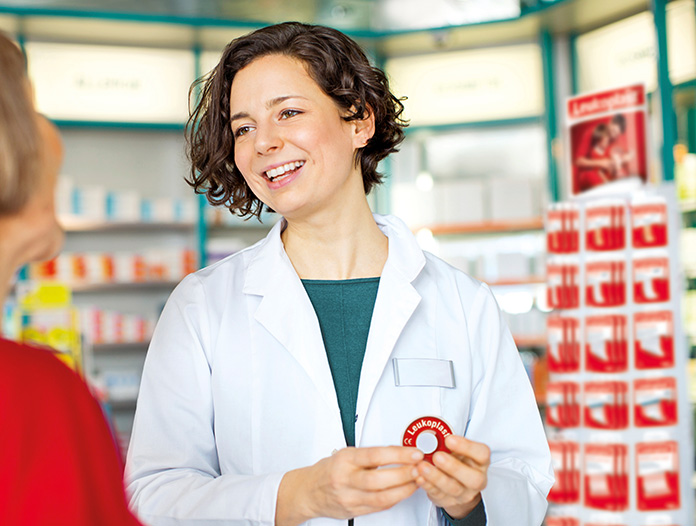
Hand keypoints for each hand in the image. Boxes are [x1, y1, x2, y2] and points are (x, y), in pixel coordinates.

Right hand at [276, 446, 422, 525]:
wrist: (308, 492)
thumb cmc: (328, 470)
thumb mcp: (345, 454)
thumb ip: (369, 455)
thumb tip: (399, 452)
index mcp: (344, 460)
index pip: (374, 455)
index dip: (397, 454)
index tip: (414, 453)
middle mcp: (345, 479)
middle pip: (379, 479)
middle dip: (404, 474)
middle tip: (420, 468)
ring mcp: (349, 498)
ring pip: (381, 497)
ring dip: (404, 489)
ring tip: (417, 480)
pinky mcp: (354, 511)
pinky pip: (379, 506)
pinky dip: (395, 499)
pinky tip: (404, 491)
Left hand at [413, 435, 489, 518]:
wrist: (458, 483)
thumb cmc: (458, 460)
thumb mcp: (458, 449)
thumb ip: (450, 444)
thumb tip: (431, 436)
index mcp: (481, 462)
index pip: (482, 454)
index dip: (467, 447)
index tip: (449, 439)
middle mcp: (477, 479)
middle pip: (473, 478)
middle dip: (453, 467)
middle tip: (437, 456)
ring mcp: (465, 493)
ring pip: (454, 488)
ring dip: (436, 477)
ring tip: (423, 466)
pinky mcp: (450, 501)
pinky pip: (439, 495)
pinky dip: (427, 485)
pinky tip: (419, 477)